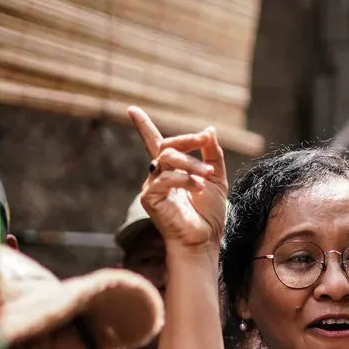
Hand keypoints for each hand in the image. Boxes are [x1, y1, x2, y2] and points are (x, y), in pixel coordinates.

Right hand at [128, 106, 228, 251]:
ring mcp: (151, 187)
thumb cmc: (210, 214)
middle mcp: (158, 176)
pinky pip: (164, 178)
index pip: (155, 143)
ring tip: (207, 176)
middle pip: (166, 146)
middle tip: (204, 141)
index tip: (131, 109)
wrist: (206, 240)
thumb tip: (209, 130)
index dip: (143, 126)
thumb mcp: (217, 178)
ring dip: (191, 164)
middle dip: (188, 141)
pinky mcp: (149, 199)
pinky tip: (198, 189)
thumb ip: (212, 154)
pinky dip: (184, 180)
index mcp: (172, 170)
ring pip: (167, 159)